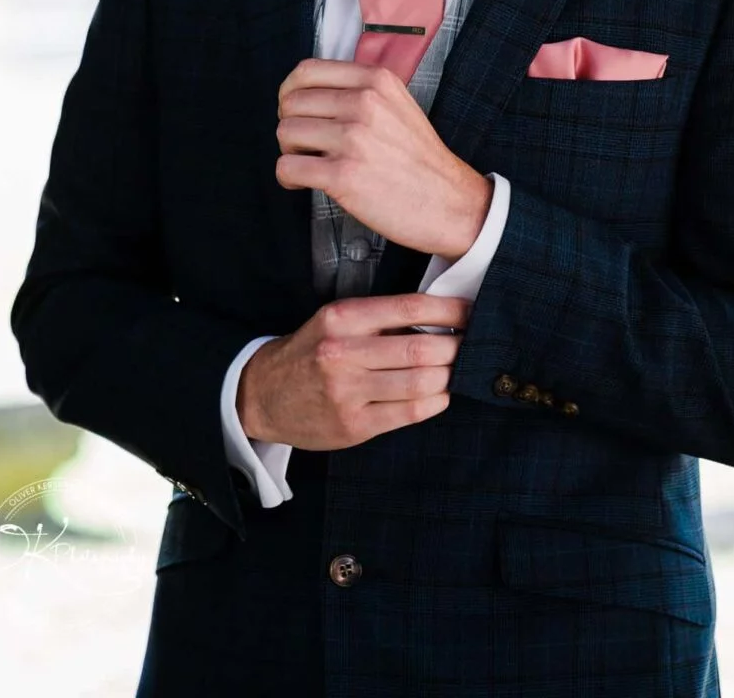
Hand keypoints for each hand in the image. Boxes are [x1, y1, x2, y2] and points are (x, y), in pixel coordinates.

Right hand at [236, 293, 473, 449]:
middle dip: (456, 347)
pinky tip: (440, 394)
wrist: (262, 395)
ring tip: (457, 369)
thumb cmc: (309, 352)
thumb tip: (439, 318)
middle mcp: (343, 353)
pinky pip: (409, 413)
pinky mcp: (353, 426)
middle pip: (420, 349)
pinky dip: (435, 402)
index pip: (409, 307)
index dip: (449, 311)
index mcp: (342, 318)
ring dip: (448, 376)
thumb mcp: (336, 322)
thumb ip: (380, 319)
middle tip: (471, 344)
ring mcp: (347, 392)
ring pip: (419, 383)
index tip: (470, 312)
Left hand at [275, 59, 492, 257]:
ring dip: (290, 151)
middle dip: (290, 124)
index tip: (295, 110)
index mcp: (376, 81)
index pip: (307, 71)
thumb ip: (359, 91)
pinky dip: (288, 177)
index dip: (291, 92)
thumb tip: (308, 94)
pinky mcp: (343, 175)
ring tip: (309, 163)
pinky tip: (303, 182)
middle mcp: (364, 103)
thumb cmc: (420, 159)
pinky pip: (287, 167)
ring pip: (285, 132)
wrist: (449, 202)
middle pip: (291, 102)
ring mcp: (353, 138)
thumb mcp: (398, 104)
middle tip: (305, 143)